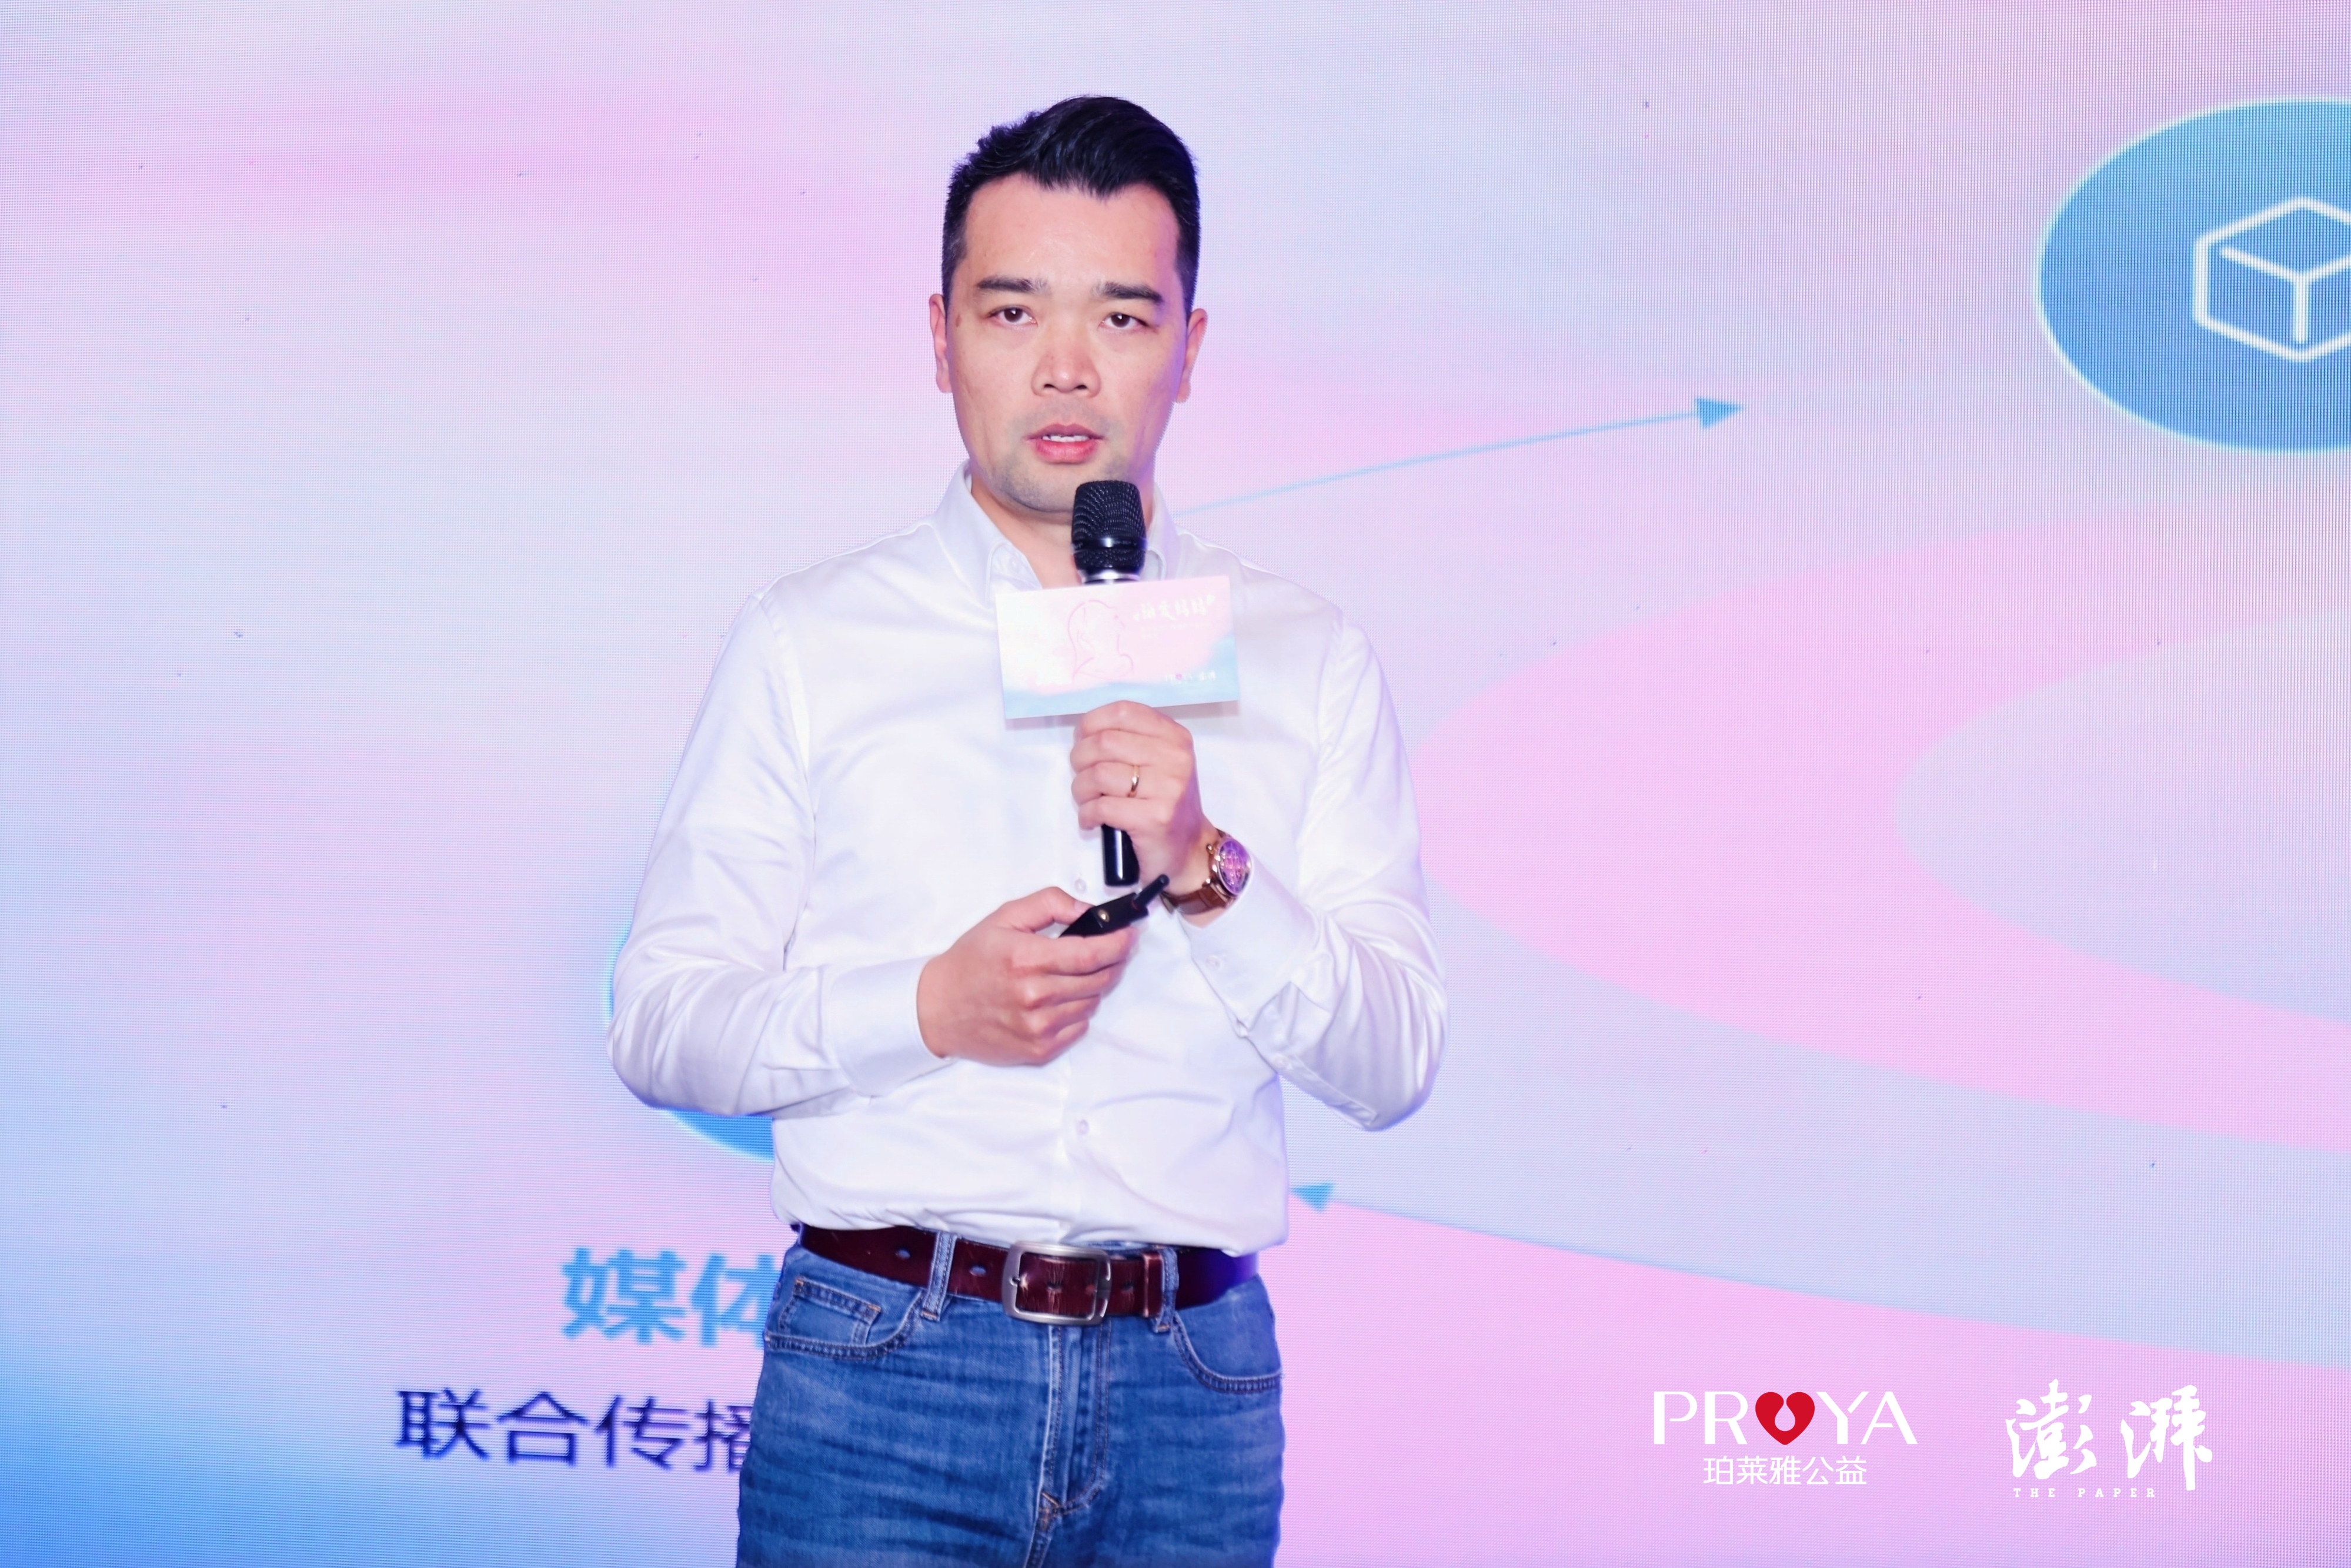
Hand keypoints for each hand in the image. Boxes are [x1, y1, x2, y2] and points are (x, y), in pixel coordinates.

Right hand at [916, 888, 1137, 1065]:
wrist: (938, 1009)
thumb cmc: (970, 962)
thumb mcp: (1004, 918)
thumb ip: (1049, 904)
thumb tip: (1086, 909)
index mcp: (1026, 960)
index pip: (1091, 954)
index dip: (1119, 944)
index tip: (1130, 935)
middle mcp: (1035, 997)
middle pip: (1099, 980)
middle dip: (1112, 962)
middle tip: (1109, 950)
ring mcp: (1038, 1027)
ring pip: (1091, 1003)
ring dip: (1092, 986)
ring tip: (1072, 974)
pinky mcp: (1039, 1049)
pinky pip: (1079, 1027)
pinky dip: (1077, 1010)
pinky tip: (1057, 999)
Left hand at [1070, 701, 1213, 890]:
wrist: (1188, 849)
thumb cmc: (1165, 803)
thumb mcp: (1159, 762)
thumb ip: (1130, 740)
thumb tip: (1085, 732)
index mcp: (1175, 737)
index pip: (1123, 712)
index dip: (1092, 723)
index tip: (1083, 740)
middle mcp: (1175, 758)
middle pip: (1105, 742)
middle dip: (1080, 759)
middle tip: (1083, 776)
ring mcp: (1167, 788)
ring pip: (1099, 774)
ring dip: (1081, 790)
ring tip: (1088, 800)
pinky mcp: (1155, 818)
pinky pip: (1101, 806)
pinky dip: (1087, 814)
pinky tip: (1092, 820)